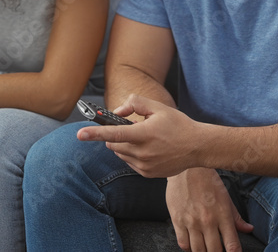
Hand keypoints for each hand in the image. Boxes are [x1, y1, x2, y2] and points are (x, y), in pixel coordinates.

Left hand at [77, 94, 202, 177]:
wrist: (197, 147)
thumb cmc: (178, 125)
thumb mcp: (158, 107)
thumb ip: (135, 104)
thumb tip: (118, 112)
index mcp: (144, 134)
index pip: (114, 133)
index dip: (95, 133)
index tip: (80, 134)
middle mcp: (142, 152)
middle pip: (113, 144)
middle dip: (115, 136)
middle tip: (130, 129)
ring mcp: (144, 165)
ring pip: (120, 154)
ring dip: (124, 146)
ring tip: (143, 139)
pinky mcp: (147, 174)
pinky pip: (130, 163)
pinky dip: (133, 155)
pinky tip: (149, 149)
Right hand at [167, 168, 252, 251]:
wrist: (187, 168)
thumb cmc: (208, 181)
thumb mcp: (226, 197)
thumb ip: (236, 217)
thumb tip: (248, 229)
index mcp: (223, 215)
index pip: (232, 245)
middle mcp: (207, 221)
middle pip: (214, 251)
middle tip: (218, 251)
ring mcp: (191, 222)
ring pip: (198, 250)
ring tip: (206, 249)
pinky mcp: (177, 220)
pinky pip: (183, 243)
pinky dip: (188, 248)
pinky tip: (192, 244)